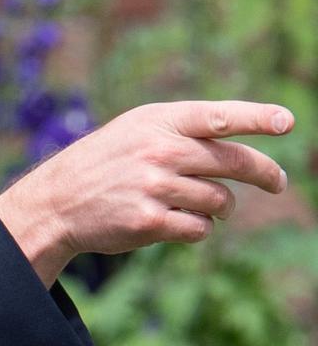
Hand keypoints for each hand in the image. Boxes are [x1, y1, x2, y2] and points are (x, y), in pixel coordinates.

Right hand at [0, 100, 291, 287]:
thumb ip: (183, 131)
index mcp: (156, 121)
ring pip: (221, 200)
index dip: (255, 117)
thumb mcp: (136, 130)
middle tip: (278, 182)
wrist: (58, 200)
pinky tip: (173, 221)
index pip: (215, 116)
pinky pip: (200, 228)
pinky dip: (196, 228)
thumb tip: (244, 151)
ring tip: (192, 203)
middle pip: (233, 163)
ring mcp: (154, 186)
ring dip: (218, 207)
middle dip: (265, 174)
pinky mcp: (150, 221)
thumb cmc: (105, 162)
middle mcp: (157, 150)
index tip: (286, 121)